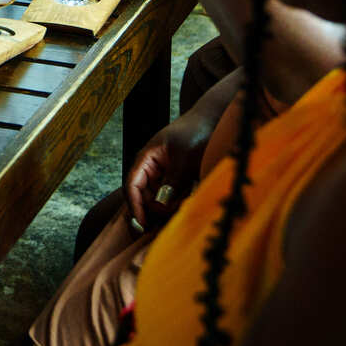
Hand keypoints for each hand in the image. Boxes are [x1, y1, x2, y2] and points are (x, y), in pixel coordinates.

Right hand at [123, 112, 213, 230]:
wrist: (213, 121)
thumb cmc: (195, 132)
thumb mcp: (184, 157)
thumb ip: (172, 180)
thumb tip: (160, 205)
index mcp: (146, 159)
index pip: (132, 186)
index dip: (134, 206)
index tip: (142, 225)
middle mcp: (152, 169)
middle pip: (144, 197)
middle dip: (156, 208)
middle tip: (176, 211)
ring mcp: (165, 175)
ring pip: (159, 200)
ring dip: (170, 207)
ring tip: (187, 200)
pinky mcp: (178, 181)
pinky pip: (173, 198)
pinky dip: (179, 202)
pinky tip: (191, 199)